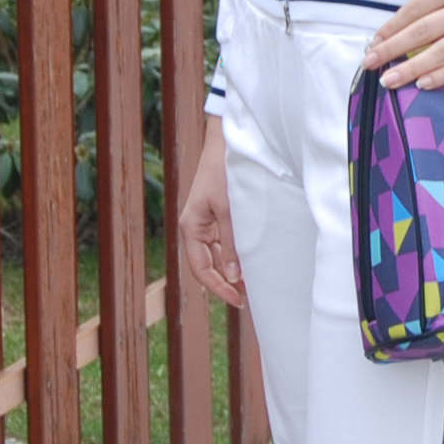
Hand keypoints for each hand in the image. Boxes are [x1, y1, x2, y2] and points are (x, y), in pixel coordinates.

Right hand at [179, 115, 245, 308]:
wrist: (226, 143)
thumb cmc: (224, 172)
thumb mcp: (229, 209)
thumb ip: (232, 242)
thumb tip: (234, 275)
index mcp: (192, 227)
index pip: (202, 268)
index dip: (219, 287)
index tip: (238, 300)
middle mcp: (196, 227)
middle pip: (208, 265)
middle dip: (227, 282)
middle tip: (248, 298)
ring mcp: (206, 222)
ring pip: (217, 255)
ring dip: (231, 269)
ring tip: (252, 283)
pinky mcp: (217, 215)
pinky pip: (223, 242)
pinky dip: (234, 254)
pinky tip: (249, 261)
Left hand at [363, 0, 443, 90]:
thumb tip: (410, 1)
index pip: (416, 8)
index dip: (393, 27)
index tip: (375, 41)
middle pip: (423, 31)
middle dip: (393, 49)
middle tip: (371, 63)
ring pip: (442, 51)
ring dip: (412, 68)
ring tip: (391, 80)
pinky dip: (443, 75)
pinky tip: (424, 83)